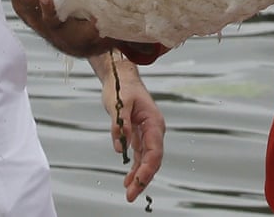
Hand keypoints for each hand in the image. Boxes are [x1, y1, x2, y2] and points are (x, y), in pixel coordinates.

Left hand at [90, 52, 165, 202]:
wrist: (121, 77)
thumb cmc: (122, 88)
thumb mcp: (119, 103)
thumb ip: (121, 124)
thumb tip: (120, 145)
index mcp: (153, 122)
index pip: (154, 150)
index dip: (147, 168)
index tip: (137, 181)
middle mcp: (154, 130)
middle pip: (152, 159)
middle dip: (143, 179)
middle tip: (130, 195)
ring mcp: (148, 134)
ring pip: (146, 160)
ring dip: (139, 177)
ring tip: (129, 193)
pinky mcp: (139, 135)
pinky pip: (139, 156)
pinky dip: (135, 168)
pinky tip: (128, 180)